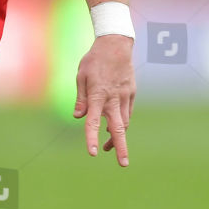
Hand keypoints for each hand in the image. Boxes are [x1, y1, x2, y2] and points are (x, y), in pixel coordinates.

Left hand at [75, 34, 134, 166]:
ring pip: (124, 122)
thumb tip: (77, 117)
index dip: (92, 138)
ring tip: (112, 148)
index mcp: (97, 95)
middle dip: (121, 147)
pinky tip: (116, 127)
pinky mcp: (131, 93)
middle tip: (123, 164)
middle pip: (118, 128)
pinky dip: (122, 122)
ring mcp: (124, 96)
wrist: (116, 44)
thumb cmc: (94, 60)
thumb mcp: (81, 76)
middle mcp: (113, 98)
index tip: (93, 153)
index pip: (93, 122)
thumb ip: (80, 98)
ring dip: (118, 137)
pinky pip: (127, 112)